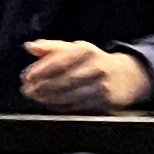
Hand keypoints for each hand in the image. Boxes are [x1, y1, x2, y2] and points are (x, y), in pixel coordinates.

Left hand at [19, 40, 147, 111]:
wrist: (127, 76)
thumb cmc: (94, 60)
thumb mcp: (76, 48)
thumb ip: (51, 47)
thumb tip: (30, 47)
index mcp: (86, 50)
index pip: (59, 61)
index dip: (40, 70)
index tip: (26, 76)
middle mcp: (95, 67)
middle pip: (63, 79)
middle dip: (42, 86)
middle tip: (27, 90)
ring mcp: (102, 86)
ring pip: (71, 95)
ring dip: (50, 98)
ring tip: (36, 98)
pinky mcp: (106, 102)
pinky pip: (80, 106)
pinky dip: (63, 107)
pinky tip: (51, 105)